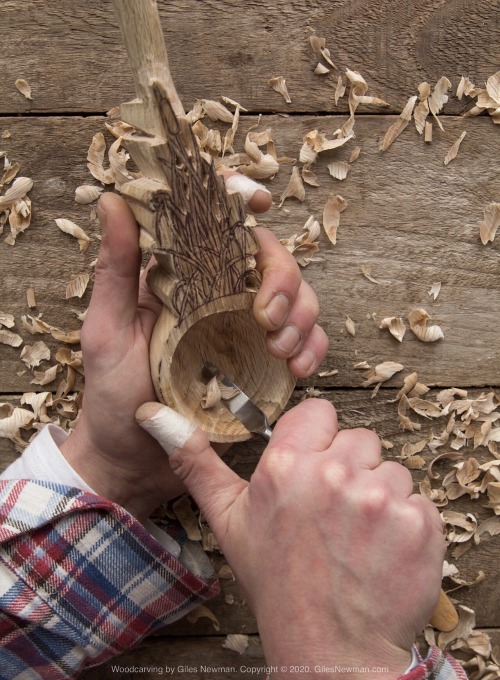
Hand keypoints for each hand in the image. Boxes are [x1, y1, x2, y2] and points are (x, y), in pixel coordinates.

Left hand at [61, 178, 327, 520]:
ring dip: (302, 314)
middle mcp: (217, 296)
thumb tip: (112, 201)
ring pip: (296, 296)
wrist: (135, 461)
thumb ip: (115, 269)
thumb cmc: (113, 396)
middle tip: (268, 317)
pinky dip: (312, 347)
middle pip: (269, 258)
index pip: (217, 223)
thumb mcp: (106, 329)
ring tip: (281, 349)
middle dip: (283, 278)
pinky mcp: (264, 364)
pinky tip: (298, 368)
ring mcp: (244, 330)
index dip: (241, 200)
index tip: (259, 202)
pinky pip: (304, 341)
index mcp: (181, 278)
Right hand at [136, 398, 445, 678]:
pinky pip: (419, 501)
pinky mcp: (418, 523)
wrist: (328, 648)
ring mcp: (380, 497)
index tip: (315, 470)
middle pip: (360, 440)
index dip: (319, 441)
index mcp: (286, 466)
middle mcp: (333, 473)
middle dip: (351, 468)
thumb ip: (196, 463)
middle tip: (334, 513)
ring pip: (392, 470)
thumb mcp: (228, 520)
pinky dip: (407, 524)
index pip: (320, 413)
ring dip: (380, 497)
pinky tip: (383, 551)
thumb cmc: (277, 583)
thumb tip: (155, 416)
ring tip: (357, 536)